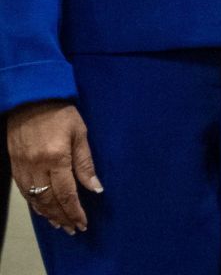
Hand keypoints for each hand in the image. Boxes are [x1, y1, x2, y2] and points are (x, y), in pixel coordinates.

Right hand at [6, 100, 102, 234]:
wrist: (30, 100)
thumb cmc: (60, 114)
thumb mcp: (80, 133)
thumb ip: (86, 163)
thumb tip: (96, 188)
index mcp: (56, 158)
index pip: (66, 194)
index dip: (75, 211)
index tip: (83, 223)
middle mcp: (36, 167)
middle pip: (50, 201)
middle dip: (62, 217)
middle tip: (73, 229)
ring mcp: (23, 168)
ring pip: (35, 200)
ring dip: (48, 215)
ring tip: (60, 224)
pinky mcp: (14, 167)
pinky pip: (25, 192)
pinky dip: (35, 205)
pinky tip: (43, 210)